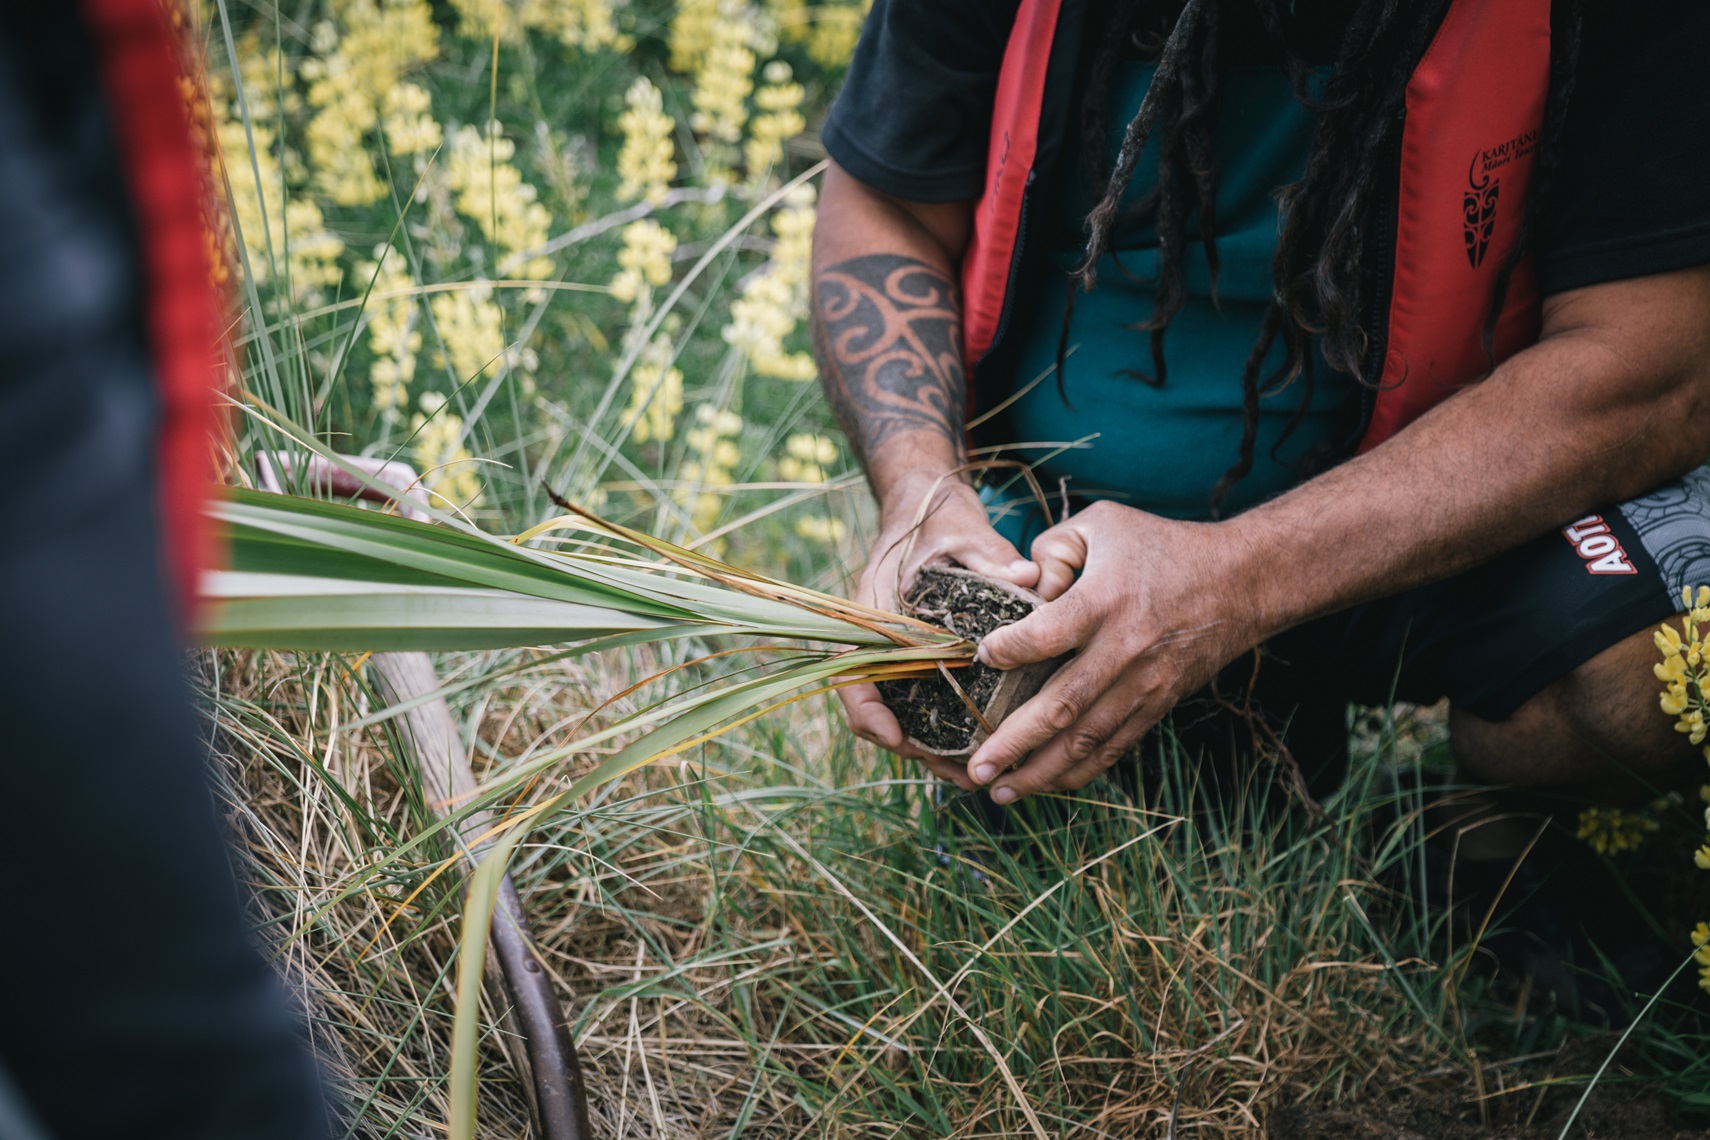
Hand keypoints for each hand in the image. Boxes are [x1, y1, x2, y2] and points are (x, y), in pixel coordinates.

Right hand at [839, 475, 1039, 786]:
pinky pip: (926, 706)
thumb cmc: (938, 519)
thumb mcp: (961, 531)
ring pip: (906, 716)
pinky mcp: (922, 661)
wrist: (931, 506)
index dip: (868, 712)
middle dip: (918, 749)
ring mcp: (898, 656)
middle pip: (881, 712)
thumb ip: (988, 554)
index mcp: (869, 615)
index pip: (850, 674)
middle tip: (962, 775)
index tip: (896, 738)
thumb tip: (1025, 575)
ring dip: (936, 749)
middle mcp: (877, 643)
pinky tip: (987, 744)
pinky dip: (949, 730)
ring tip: (979, 775)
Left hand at [964, 501, 1262, 802]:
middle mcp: (1124, 649)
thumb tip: (1019, 588)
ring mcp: (1144, 684)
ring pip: (1087, 739)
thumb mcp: (1102, 524)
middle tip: (975, 768)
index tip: (981, 659)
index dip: (1009, 651)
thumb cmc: (1161, 547)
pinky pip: (1115, 746)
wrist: (1241, 581)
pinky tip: (1047, 783)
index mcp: (1105, 600)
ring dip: (1041, 771)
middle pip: (1062, 706)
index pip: (1047, 635)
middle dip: (1014, 742)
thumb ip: (1052, 549)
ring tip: (1000, 791)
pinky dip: (1080, 770)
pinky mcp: (1158, 704)